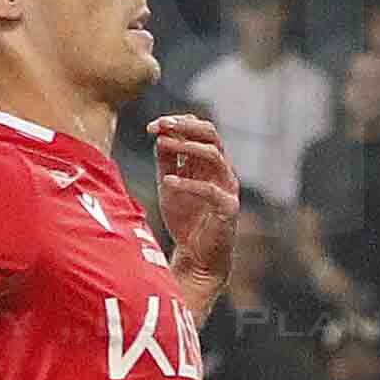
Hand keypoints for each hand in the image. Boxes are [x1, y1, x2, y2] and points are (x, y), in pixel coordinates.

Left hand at [148, 111, 239, 274]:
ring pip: (213, 155)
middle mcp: (222, 170)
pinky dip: (187, 183)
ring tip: (162, 145)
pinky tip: (168, 182)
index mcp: (210, 162)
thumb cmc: (185, 219)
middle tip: (161, 125)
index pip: (200, 130)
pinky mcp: (228, 208)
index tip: (152, 126)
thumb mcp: (170, 185)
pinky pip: (210, 190)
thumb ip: (167, 162)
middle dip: (185, 126)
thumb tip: (159, 135)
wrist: (197, 256)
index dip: (178, 122)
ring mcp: (227, 187)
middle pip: (211, 134)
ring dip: (186, 146)